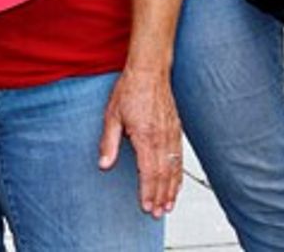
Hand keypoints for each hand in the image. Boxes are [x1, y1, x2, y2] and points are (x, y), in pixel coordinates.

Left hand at [101, 66, 182, 215]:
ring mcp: (172, 135)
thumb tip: (104, 165)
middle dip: (160, 197)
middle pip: (163, 175)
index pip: (148, 172)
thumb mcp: (112, 116)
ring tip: (168, 205)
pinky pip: (179, 159)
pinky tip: (176, 184)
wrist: (150, 71)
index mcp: (145, 136)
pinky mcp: (176, 131)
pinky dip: (179, 175)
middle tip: (157, 213)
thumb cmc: (130, 90)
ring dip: (171, 190)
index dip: (148, 192)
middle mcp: (162, 138)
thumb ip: (108, 143)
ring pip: (174, 169)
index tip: (146, 207)